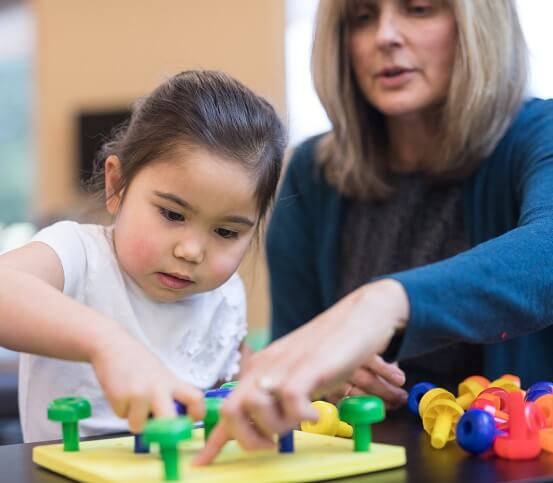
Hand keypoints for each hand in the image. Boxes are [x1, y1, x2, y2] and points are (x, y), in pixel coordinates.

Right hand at [90, 330, 204, 432]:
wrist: (113, 346)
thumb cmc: (138, 363)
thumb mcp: (161, 375)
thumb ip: (170, 395)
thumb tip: (173, 422)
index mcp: (173, 382)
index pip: (196, 399)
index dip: (197, 413)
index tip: (191, 420)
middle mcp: (159, 388)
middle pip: (169, 422)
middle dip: (163, 432)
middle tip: (157, 428)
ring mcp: (139, 393)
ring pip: (140, 426)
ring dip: (135, 419)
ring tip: (132, 399)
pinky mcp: (120, 397)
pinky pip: (122, 417)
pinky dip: (121, 410)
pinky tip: (121, 392)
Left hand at [193, 279, 408, 464]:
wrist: (359, 316)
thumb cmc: (329, 350)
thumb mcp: (296, 376)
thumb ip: (278, 398)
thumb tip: (264, 427)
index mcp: (258, 370)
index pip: (227, 407)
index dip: (213, 441)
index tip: (203, 463)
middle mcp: (265, 367)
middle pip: (231, 411)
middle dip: (247, 439)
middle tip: (272, 444)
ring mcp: (285, 365)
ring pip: (256, 408)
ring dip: (276, 428)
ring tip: (298, 421)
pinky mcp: (309, 365)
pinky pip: (290, 399)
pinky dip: (302, 416)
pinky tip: (316, 414)